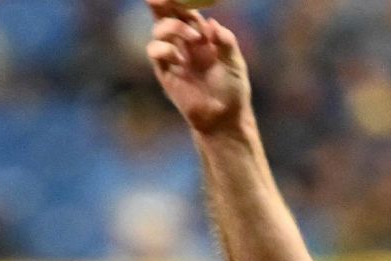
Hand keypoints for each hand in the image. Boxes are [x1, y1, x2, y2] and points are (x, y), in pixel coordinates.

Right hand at [145, 0, 250, 132]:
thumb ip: (226, 42)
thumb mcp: (235, 64)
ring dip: (174, 27)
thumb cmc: (233, 91)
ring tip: (194, 38)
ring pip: (160, 28)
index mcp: (203, 37)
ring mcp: (174, 56)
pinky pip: (155, 50)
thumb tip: (211, 23)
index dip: (181, 1)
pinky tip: (179, 58)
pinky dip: (164, 48)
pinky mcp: (165, 71)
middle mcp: (185, 43)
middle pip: (167, 14)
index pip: (187, 11)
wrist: (224, 118)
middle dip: (162, 2)